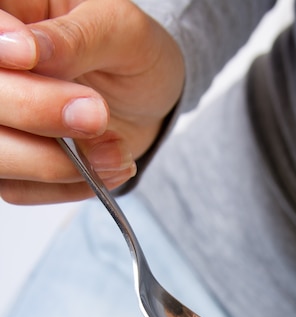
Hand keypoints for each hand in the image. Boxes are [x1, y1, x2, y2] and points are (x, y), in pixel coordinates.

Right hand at [0, 1, 183, 203]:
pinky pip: (20, 189)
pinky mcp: (15, 167)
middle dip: (34, 110)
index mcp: (12, 18)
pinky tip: (106, 166)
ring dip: (55, 162)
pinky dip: (69, 185)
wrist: (151, 102)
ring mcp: (2, 125)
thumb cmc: (133, 54)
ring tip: (114, 149)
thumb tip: (30, 49)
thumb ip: (74, 39)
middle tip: (95, 113)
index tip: (29, 55)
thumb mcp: (119, 29)